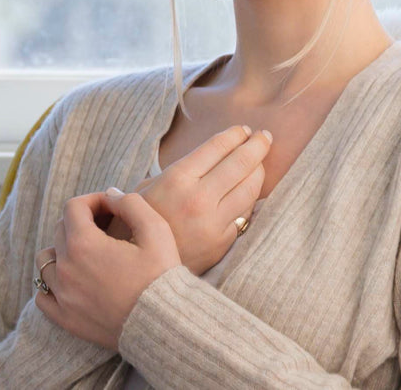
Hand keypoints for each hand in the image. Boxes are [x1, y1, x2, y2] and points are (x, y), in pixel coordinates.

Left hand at [35, 188, 180, 350]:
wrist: (164, 325)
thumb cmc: (161, 277)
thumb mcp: (156, 230)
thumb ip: (131, 203)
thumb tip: (110, 195)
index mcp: (83, 244)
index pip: (74, 207)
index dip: (94, 201)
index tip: (112, 208)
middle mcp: (66, 267)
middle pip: (60, 230)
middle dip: (82, 222)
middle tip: (107, 228)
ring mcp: (62, 295)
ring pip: (46, 260)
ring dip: (62, 250)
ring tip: (87, 254)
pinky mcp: (66, 318)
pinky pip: (43, 297)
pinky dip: (52, 285)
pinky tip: (72, 282)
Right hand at [104, 125, 269, 276]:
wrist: (136, 270)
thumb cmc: (137, 223)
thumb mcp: (146, 189)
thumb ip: (177, 173)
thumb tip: (207, 158)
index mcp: (176, 180)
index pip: (217, 148)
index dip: (234, 135)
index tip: (243, 130)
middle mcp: (198, 199)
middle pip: (240, 163)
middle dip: (257, 145)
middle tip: (264, 136)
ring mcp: (213, 222)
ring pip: (250, 188)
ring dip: (259, 170)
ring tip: (260, 161)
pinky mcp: (222, 242)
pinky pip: (245, 213)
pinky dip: (250, 198)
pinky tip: (250, 190)